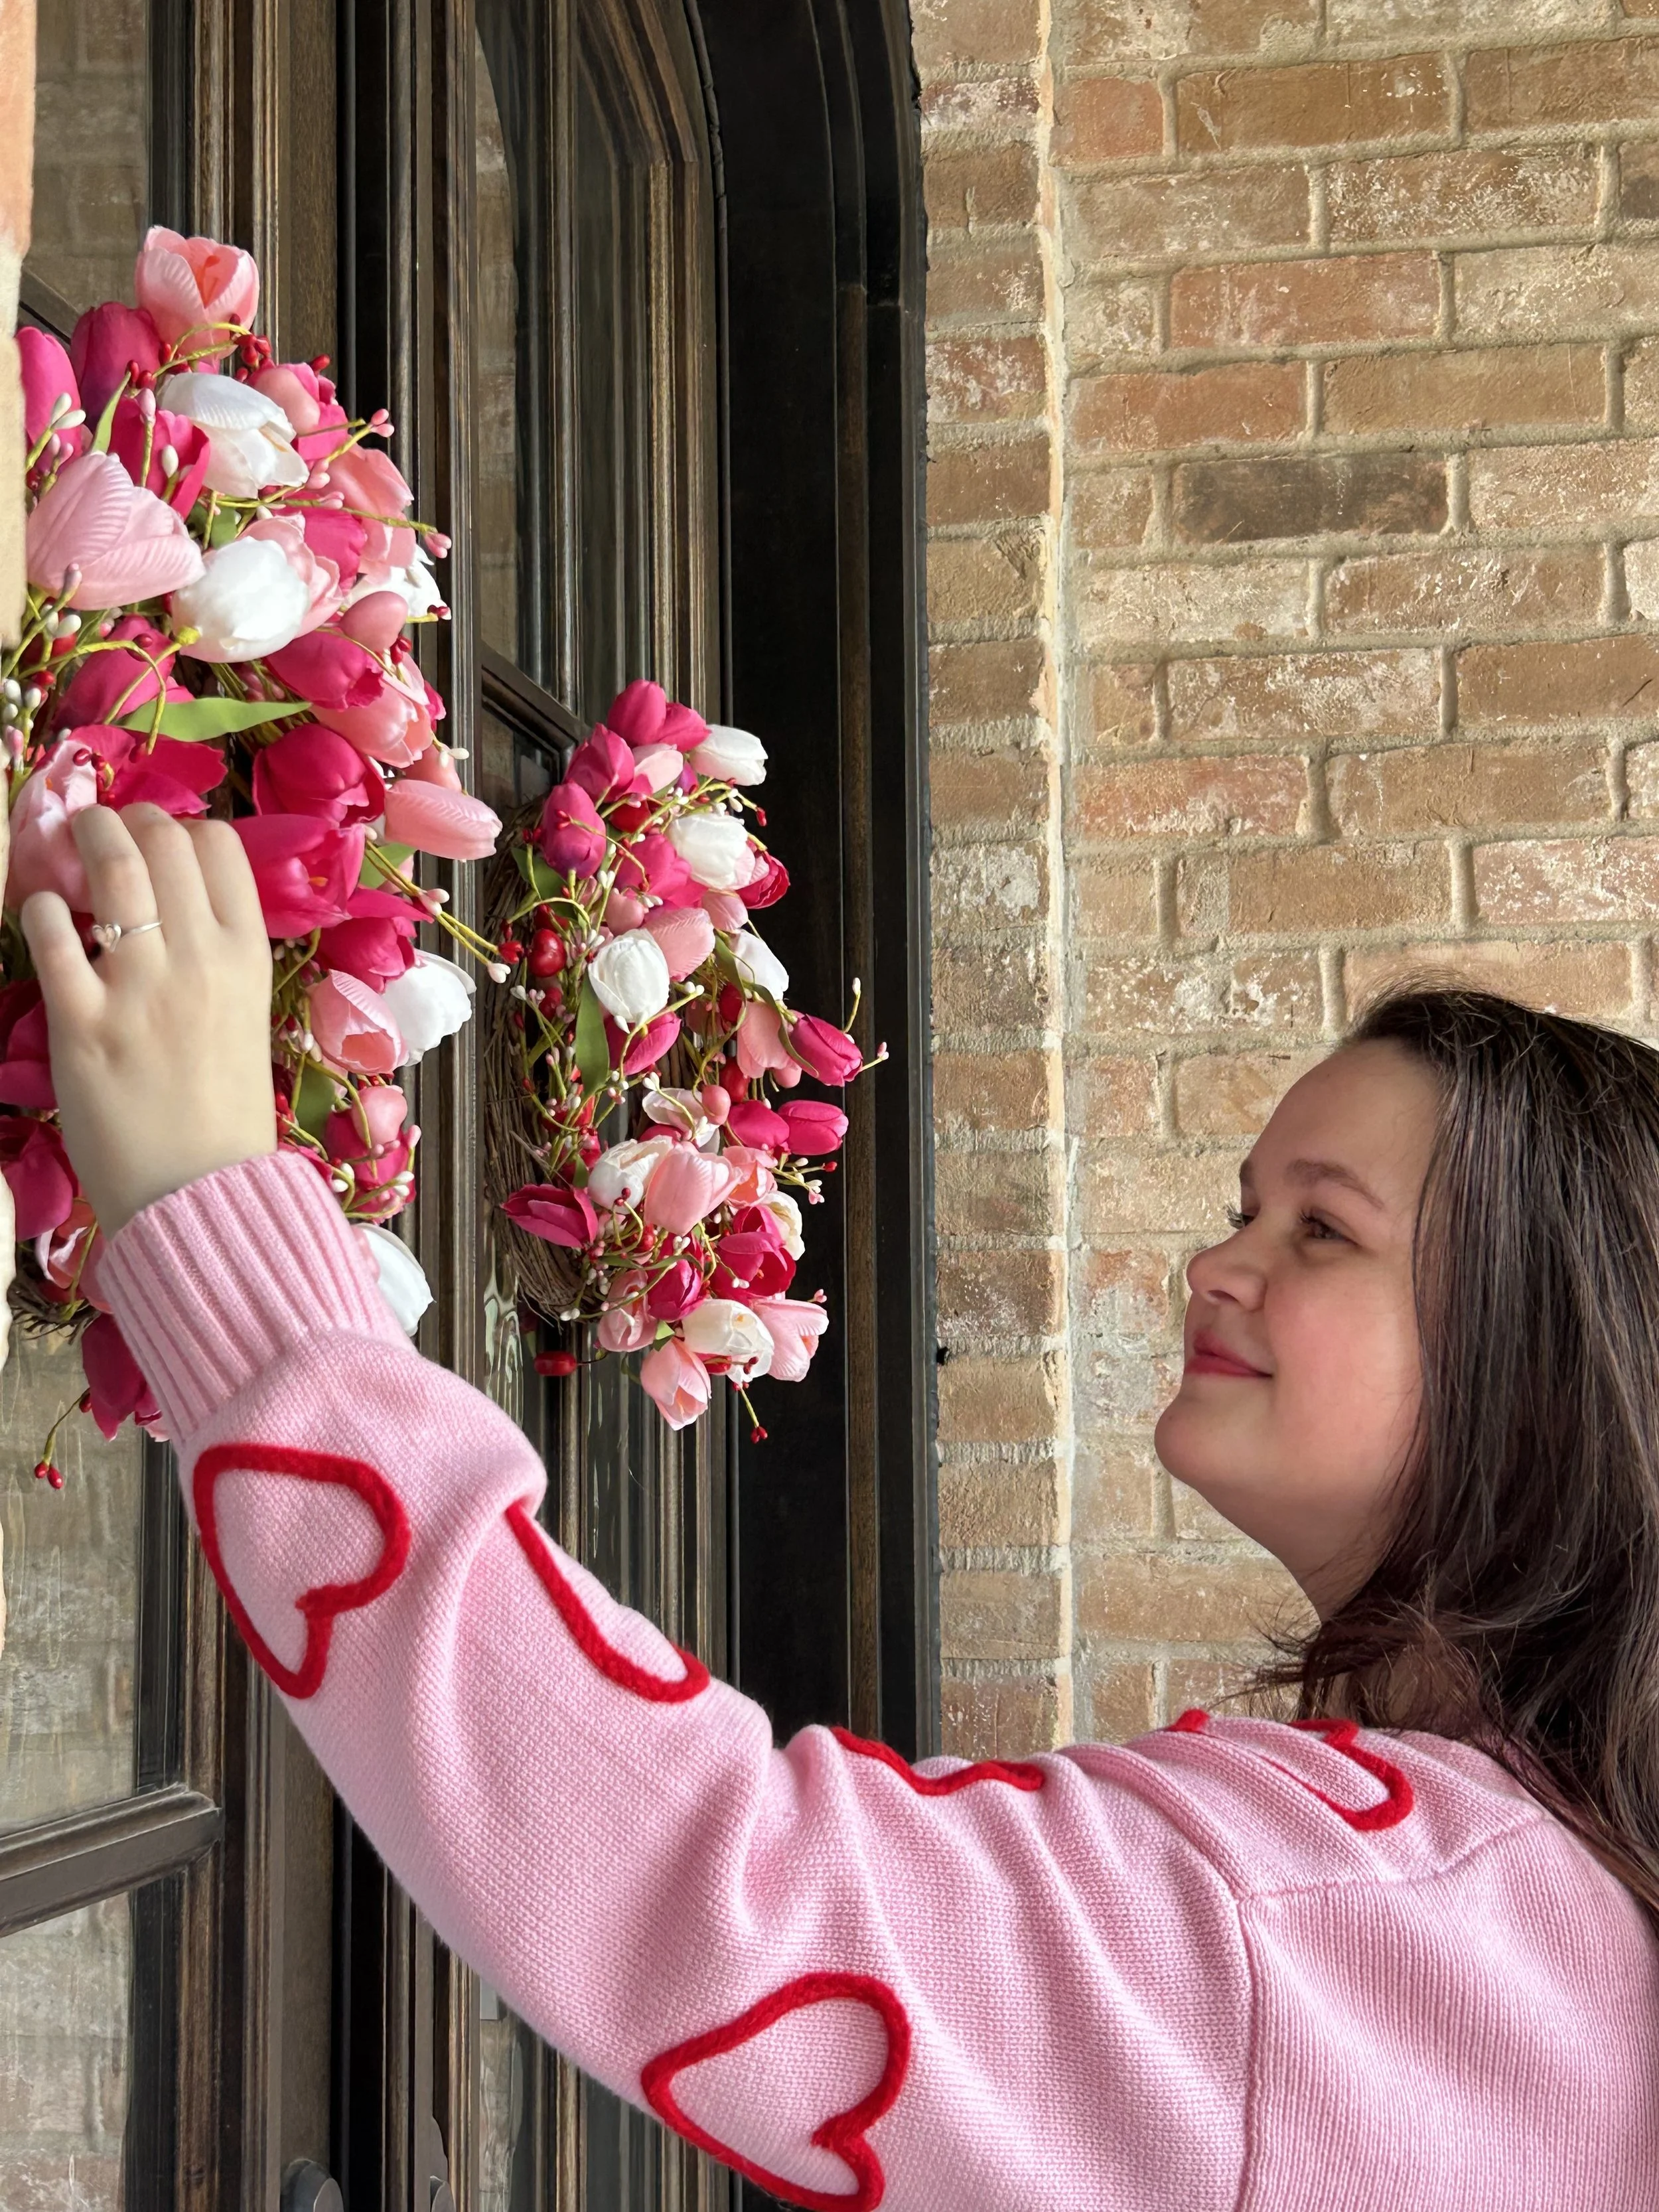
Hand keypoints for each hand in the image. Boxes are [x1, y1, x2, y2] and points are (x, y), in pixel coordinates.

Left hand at [21, 804, 276, 1234]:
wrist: (200, 1190)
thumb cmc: (222, 1109)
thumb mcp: (246, 1015)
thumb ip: (219, 957)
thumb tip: (177, 902)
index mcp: (247, 958)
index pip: (221, 848)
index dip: (185, 829)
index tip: (162, 841)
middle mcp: (200, 960)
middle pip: (166, 841)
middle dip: (130, 820)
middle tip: (107, 831)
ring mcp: (140, 988)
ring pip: (112, 868)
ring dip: (85, 837)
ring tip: (71, 841)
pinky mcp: (83, 1022)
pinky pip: (52, 933)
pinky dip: (42, 909)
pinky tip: (45, 917)